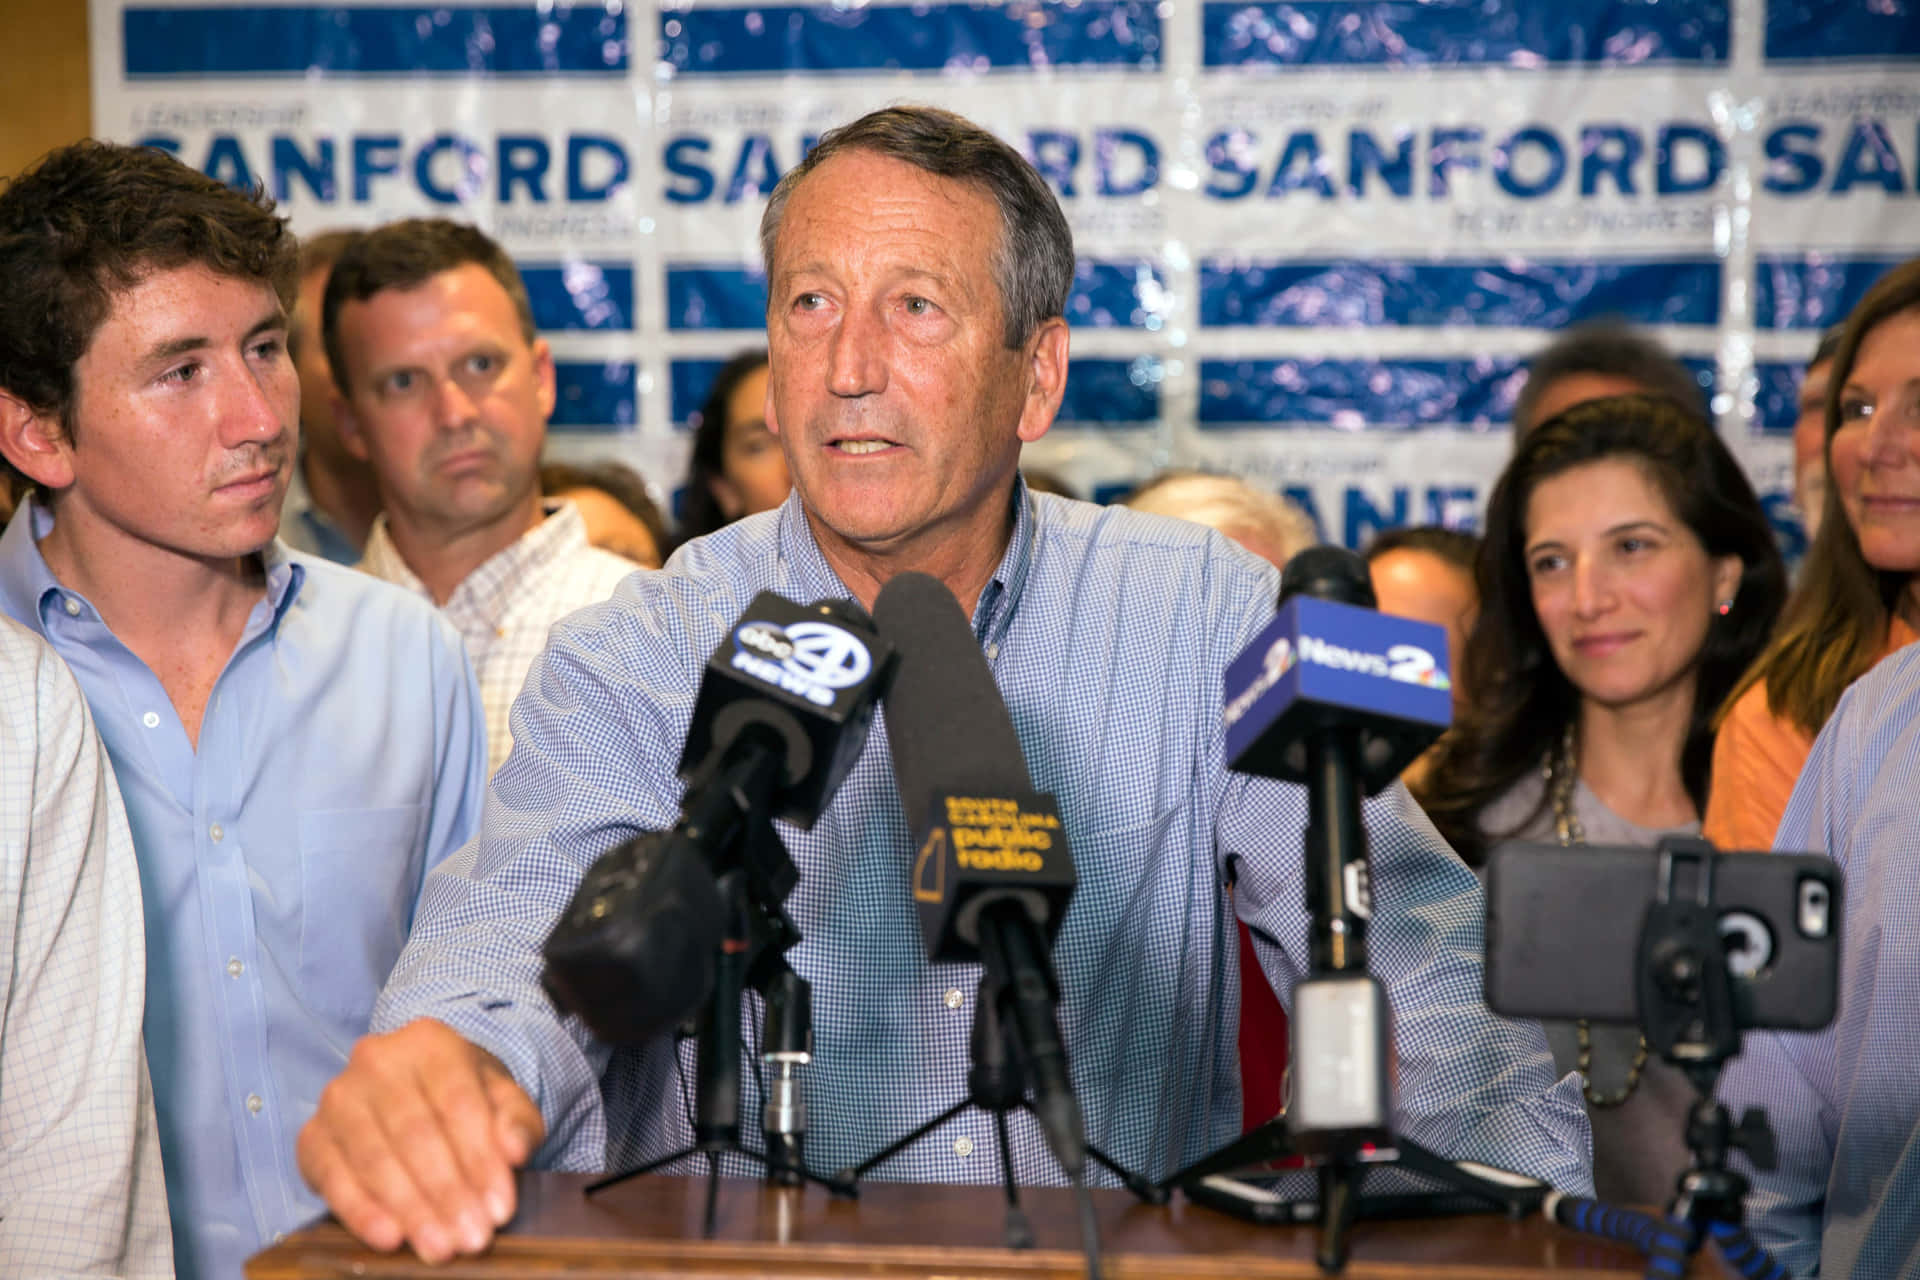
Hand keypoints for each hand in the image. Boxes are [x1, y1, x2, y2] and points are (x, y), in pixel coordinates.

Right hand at [297, 1017, 544, 1261]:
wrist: (411, 1089)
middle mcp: (376, 1060)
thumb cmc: (462, 1095)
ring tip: (440, 1246)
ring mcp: (338, 1097)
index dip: (480, 1159)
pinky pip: (333, 1178)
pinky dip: (361, 1211)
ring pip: (376, 1158)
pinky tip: (390, 1238)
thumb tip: (516, 1149)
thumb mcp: (501, 1098)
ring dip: (410, 1209)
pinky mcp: (311, 1136)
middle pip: (416, 1133)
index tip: (500, 1208)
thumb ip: (518, 1121)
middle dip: (447, 1192)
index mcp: (429, 1041)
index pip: (458, 1103)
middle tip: (471, 1238)